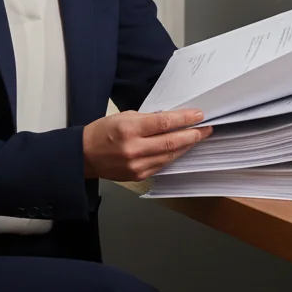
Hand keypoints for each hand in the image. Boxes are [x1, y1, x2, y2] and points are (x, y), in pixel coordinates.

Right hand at [82, 108, 211, 181]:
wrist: (84, 156)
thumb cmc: (102, 132)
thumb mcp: (123, 117)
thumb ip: (148, 119)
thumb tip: (171, 119)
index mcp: (129, 129)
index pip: (164, 123)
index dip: (184, 119)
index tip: (198, 116)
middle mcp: (134, 149)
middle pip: (171, 142)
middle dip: (192, 135)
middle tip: (206, 128)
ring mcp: (137, 165)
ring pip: (170, 155)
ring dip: (186, 146)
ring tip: (198, 137)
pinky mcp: (139, 175)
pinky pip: (162, 165)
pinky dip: (173, 155)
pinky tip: (181, 149)